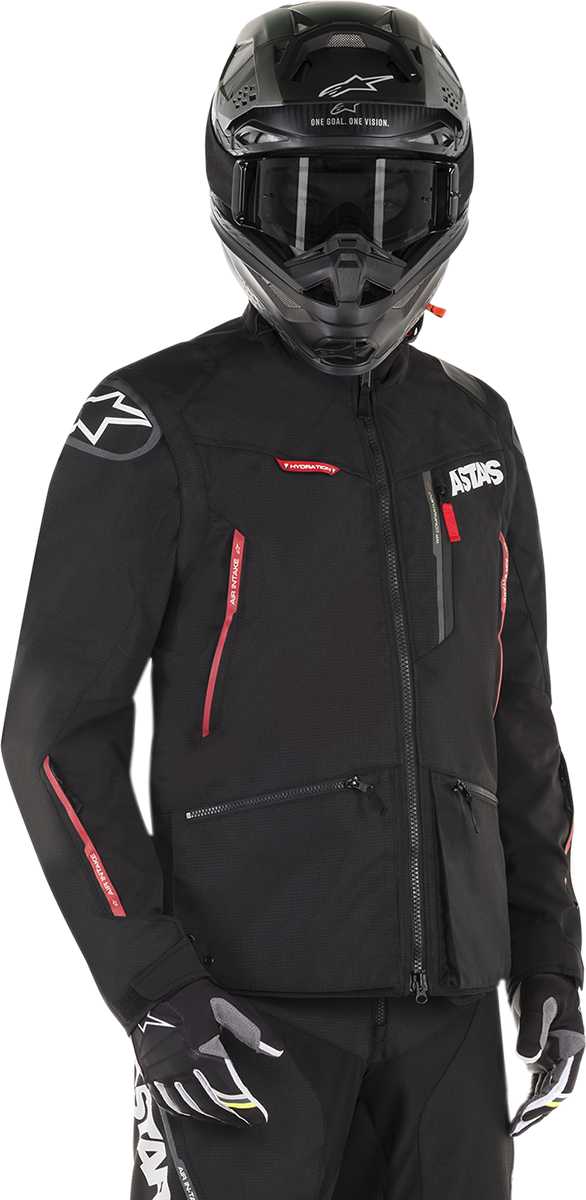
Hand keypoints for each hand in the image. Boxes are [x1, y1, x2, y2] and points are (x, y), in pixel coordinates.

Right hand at [131, 977, 283, 1127]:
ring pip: (191, 1108)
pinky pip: (169, 1104)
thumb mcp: (225, 1006)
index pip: (230, 1091)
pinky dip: (187, 1112)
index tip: (260, 1117)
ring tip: (228, 1117)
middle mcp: (182, 1068)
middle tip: (248, 1122)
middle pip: (212, 1104)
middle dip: (233, 1116)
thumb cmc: (190, 996)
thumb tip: (276, 1050)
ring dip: (212, 1117)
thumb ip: (252, 1030)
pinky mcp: (151, 1075)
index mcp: (202, 1052)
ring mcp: (164, 1074)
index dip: (246, 1109)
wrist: (152, 991)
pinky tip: (197, 1112)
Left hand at [509, 973, 583, 1135]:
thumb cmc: (543, 985)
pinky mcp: (543, 1054)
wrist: (541, 974)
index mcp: (572, 1046)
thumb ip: (533, 1030)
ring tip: (516, 1126)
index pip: (561, 1082)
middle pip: (554, 1092)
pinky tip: (521, 1110)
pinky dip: (530, 1096)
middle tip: (517, 1128)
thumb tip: (526, 1059)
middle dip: (537, 1111)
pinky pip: (538, 1081)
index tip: (527, 1112)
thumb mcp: (538, 1003)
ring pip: (546, 1090)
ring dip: (533, 1108)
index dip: (544, 1100)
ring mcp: (555, 1056)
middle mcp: (566, 1056)